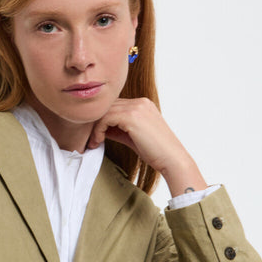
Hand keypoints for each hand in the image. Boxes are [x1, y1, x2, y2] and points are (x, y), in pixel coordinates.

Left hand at [88, 97, 206, 197]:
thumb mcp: (132, 137)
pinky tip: (98, 141)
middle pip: (108, 106)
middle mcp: (140, 102)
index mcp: (142, 104)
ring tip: (93, 142)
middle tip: (90, 139)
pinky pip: (106, 118)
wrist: (171, 159)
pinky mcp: (132, 117)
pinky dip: (98, 130)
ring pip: (104, 111)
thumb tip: (100, 129)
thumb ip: (118, 129)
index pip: (114, 106)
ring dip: (95, 128)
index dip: (102, 120)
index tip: (96, 136)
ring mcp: (137, 107)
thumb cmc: (155, 152)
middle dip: (96, 122)